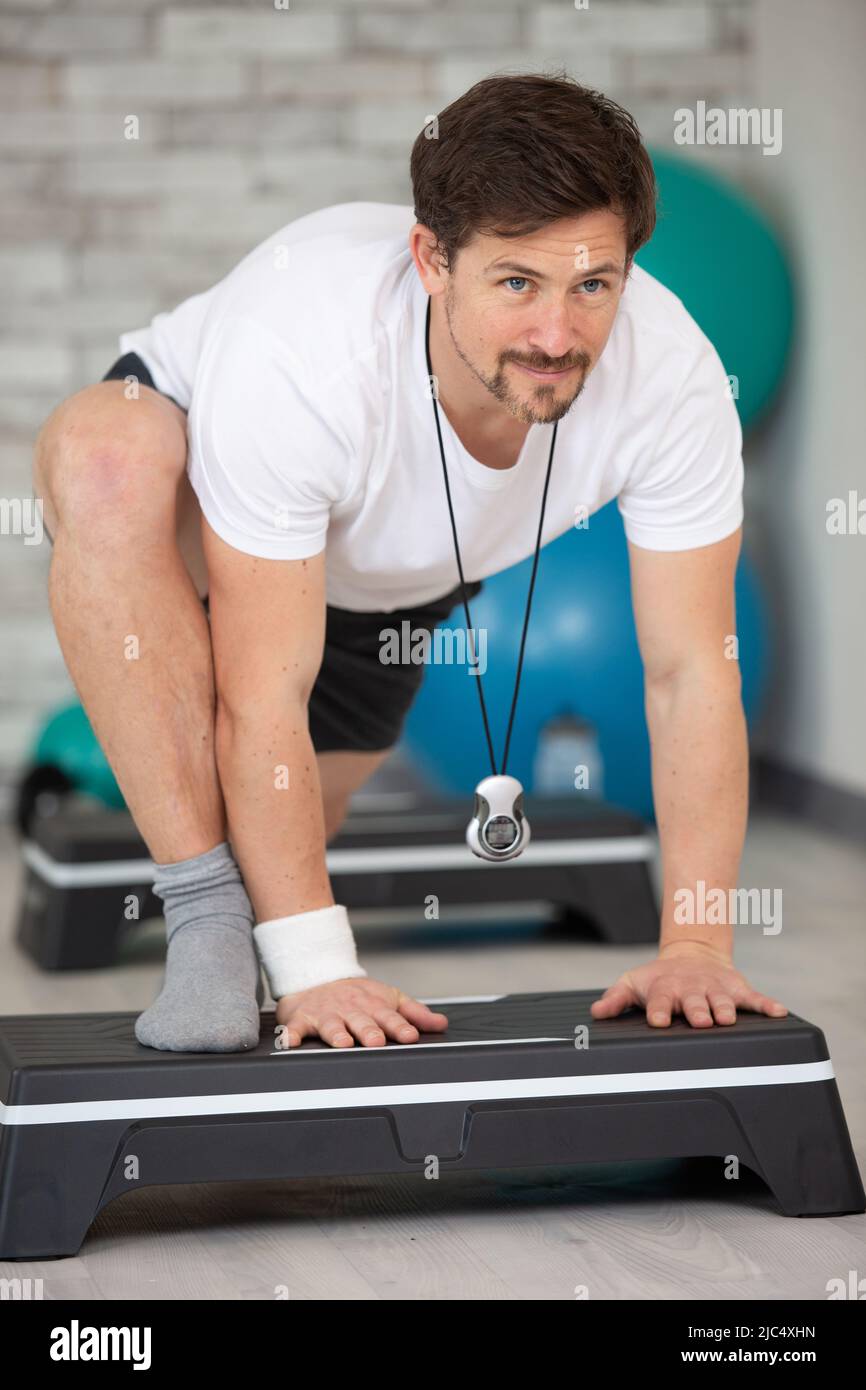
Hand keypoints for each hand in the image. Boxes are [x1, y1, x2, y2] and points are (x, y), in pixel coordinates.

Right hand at [274, 976, 448, 1047]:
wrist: (316, 975)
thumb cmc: (356, 994)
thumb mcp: (389, 997)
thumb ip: (415, 1013)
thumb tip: (442, 1024)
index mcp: (373, 1006)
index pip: (390, 1017)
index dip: (400, 1026)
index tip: (409, 1035)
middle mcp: (350, 1009)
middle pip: (361, 1021)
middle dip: (369, 1031)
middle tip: (376, 1041)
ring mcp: (326, 1013)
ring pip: (331, 1025)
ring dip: (337, 1033)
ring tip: (343, 1043)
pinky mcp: (302, 1018)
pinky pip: (295, 1027)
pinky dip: (291, 1035)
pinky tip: (291, 1042)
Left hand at [590, 941, 788, 1028]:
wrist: (692, 955)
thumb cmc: (660, 978)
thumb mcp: (633, 983)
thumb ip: (616, 999)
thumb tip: (596, 1013)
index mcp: (666, 990)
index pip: (661, 1002)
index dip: (660, 1011)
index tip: (660, 1020)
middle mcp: (692, 990)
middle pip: (695, 1003)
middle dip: (697, 1011)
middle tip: (700, 1020)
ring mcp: (715, 990)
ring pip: (723, 1001)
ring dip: (726, 1009)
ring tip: (728, 1017)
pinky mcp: (737, 990)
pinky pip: (755, 999)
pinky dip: (767, 1005)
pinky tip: (779, 1012)